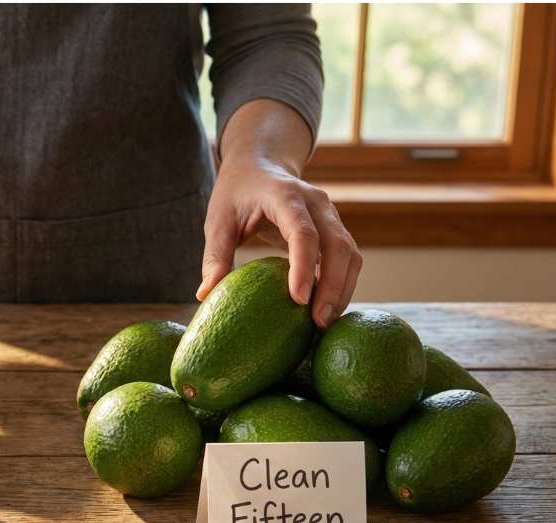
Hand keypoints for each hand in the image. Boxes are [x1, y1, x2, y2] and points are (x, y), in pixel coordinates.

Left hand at [197, 100, 361, 328]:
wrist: (261, 165)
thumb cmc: (236, 194)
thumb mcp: (218, 220)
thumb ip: (215, 255)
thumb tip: (205, 296)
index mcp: (284, 195)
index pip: (302, 232)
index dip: (304, 266)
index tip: (298, 299)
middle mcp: (316, 202)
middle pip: (337, 245)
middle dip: (332, 286)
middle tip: (318, 323)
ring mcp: (331, 214)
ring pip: (350, 253)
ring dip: (342, 289)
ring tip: (324, 324)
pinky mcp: (336, 228)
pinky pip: (348, 258)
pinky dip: (342, 284)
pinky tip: (328, 310)